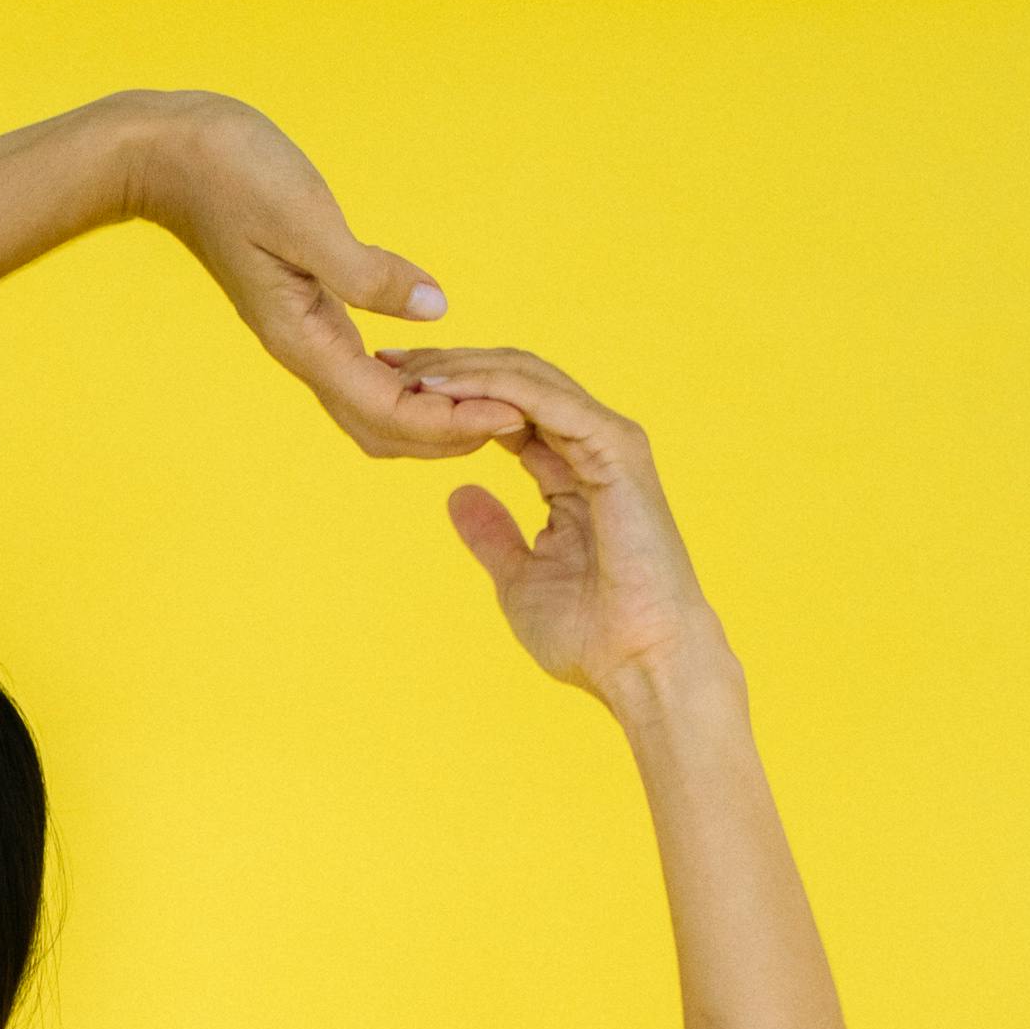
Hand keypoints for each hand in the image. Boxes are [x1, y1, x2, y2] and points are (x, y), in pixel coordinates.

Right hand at [121, 92, 503, 459]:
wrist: (166, 157)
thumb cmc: (230, 175)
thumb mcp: (306, 217)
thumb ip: (369, 272)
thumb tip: (435, 309)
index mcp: (304, 339)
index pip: (389, 411)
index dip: (451, 423)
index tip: (507, 415)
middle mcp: (303, 350)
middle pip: (382, 429)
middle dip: (447, 435)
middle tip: (511, 419)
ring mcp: (302, 335)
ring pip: (371, 408)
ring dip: (427, 416)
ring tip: (482, 401)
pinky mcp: (306, 311)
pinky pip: (361, 371)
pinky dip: (404, 382)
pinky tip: (432, 363)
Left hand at [376, 346, 732, 710]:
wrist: (642, 665)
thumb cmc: (592, 637)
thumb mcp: (520, 578)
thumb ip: (492, 535)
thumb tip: (457, 497)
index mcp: (571, 472)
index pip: (507, 411)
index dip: (453, 398)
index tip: (394, 395)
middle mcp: (591, 445)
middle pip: (514, 383)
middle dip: (450, 367)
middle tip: (387, 363)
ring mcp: (607, 441)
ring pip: (526, 380)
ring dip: (464, 369)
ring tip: (407, 370)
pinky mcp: (614, 446)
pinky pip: (542, 400)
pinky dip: (492, 388)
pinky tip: (445, 388)